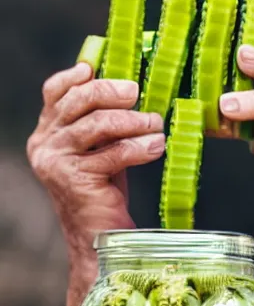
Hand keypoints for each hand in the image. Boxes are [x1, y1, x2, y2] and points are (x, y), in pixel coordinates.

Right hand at [27, 62, 164, 305]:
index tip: (100, 68)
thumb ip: (103, 124)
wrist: (98, 237)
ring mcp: (56, 162)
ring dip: (133, 122)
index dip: (76, 76)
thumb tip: (130, 91)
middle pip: (77, 102)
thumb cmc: (104, 191)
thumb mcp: (100, 150)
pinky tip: (157, 146)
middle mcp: (44, 144)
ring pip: (97, 126)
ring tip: (156, 123)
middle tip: (137, 92)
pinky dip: (139, 148)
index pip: (54, 93)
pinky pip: (112, 153)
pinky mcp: (74, 179)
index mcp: (47, 133)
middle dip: (111, 92)